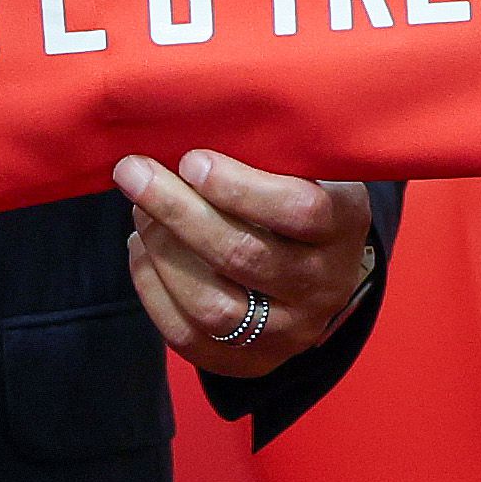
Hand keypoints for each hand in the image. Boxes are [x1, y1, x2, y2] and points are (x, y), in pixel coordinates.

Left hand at [117, 150, 377, 377]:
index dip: (240, 187)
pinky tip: (142, 248)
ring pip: (213, 305)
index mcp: (345, 226)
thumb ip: (268, 148)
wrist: (323, 270)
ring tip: (139, 210)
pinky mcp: (251, 361)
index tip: (191, 159)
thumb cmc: (302, 194)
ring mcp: (289, 332)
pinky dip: (153, 289)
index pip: (300, 210)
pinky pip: (189, 336)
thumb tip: (186, 120)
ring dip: (162, 251)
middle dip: (178, 211)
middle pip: (245, 256)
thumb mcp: (309, 165)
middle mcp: (323, 286)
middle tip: (135, 173)